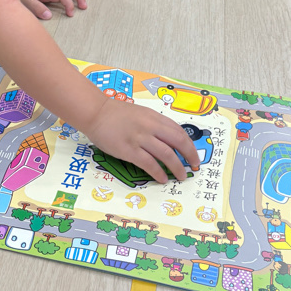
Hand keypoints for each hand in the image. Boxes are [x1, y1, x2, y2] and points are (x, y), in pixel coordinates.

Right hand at [84, 97, 200, 183]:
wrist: (96, 112)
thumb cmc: (116, 113)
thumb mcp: (141, 114)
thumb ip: (154, 124)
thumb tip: (168, 139)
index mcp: (155, 117)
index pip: (179, 131)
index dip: (190, 144)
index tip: (194, 154)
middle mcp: (151, 127)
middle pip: (178, 141)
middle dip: (190, 155)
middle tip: (194, 166)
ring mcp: (140, 138)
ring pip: (167, 154)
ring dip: (177, 167)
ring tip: (181, 176)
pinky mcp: (129, 150)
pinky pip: (149, 163)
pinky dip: (158, 172)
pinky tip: (162, 178)